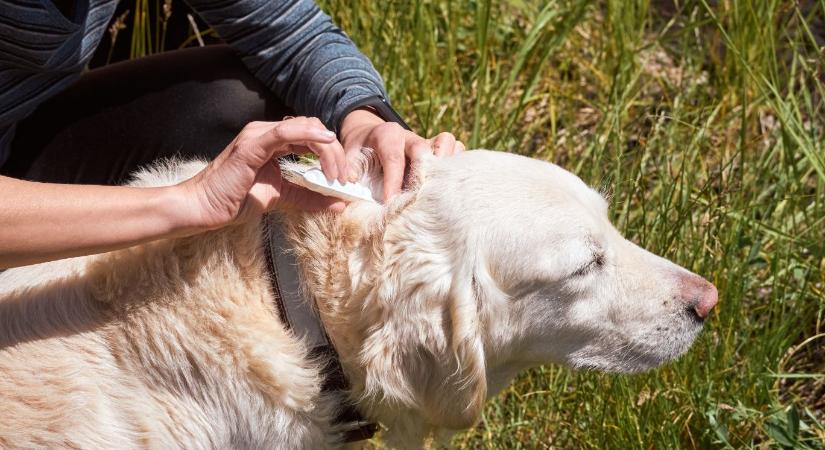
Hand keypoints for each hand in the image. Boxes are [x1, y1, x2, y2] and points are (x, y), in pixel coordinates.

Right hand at [177, 117, 346, 231]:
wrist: (203, 208)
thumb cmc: (235, 200)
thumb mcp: (282, 197)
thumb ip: (309, 198)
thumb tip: (339, 204)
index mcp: (272, 141)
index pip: (311, 135)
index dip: (332, 152)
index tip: (343, 177)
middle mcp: (265, 132)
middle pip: (312, 128)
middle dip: (334, 152)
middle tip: (343, 178)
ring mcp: (257, 135)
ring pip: (303, 128)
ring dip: (326, 149)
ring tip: (336, 174)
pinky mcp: (250, 145)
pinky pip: (283, 132)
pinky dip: (308, 135)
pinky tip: (325, 142)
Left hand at [338, 109, 464, 199]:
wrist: (369, 136)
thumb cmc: (360, 151)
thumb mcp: (349, 156)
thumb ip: (349, 170)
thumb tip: (348, 189)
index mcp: (387, 135)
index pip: (393, 158)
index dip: (393, 182)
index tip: (391, 202)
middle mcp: (409, 136)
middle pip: (424, 148)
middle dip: (422, 174)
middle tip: (418, 197)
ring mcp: (427, 141)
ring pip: (446, 142)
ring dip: (446, 164)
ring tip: (439, 187)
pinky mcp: (438, 149)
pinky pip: (457, 149)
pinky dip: (457, 164)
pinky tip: (449, 184)